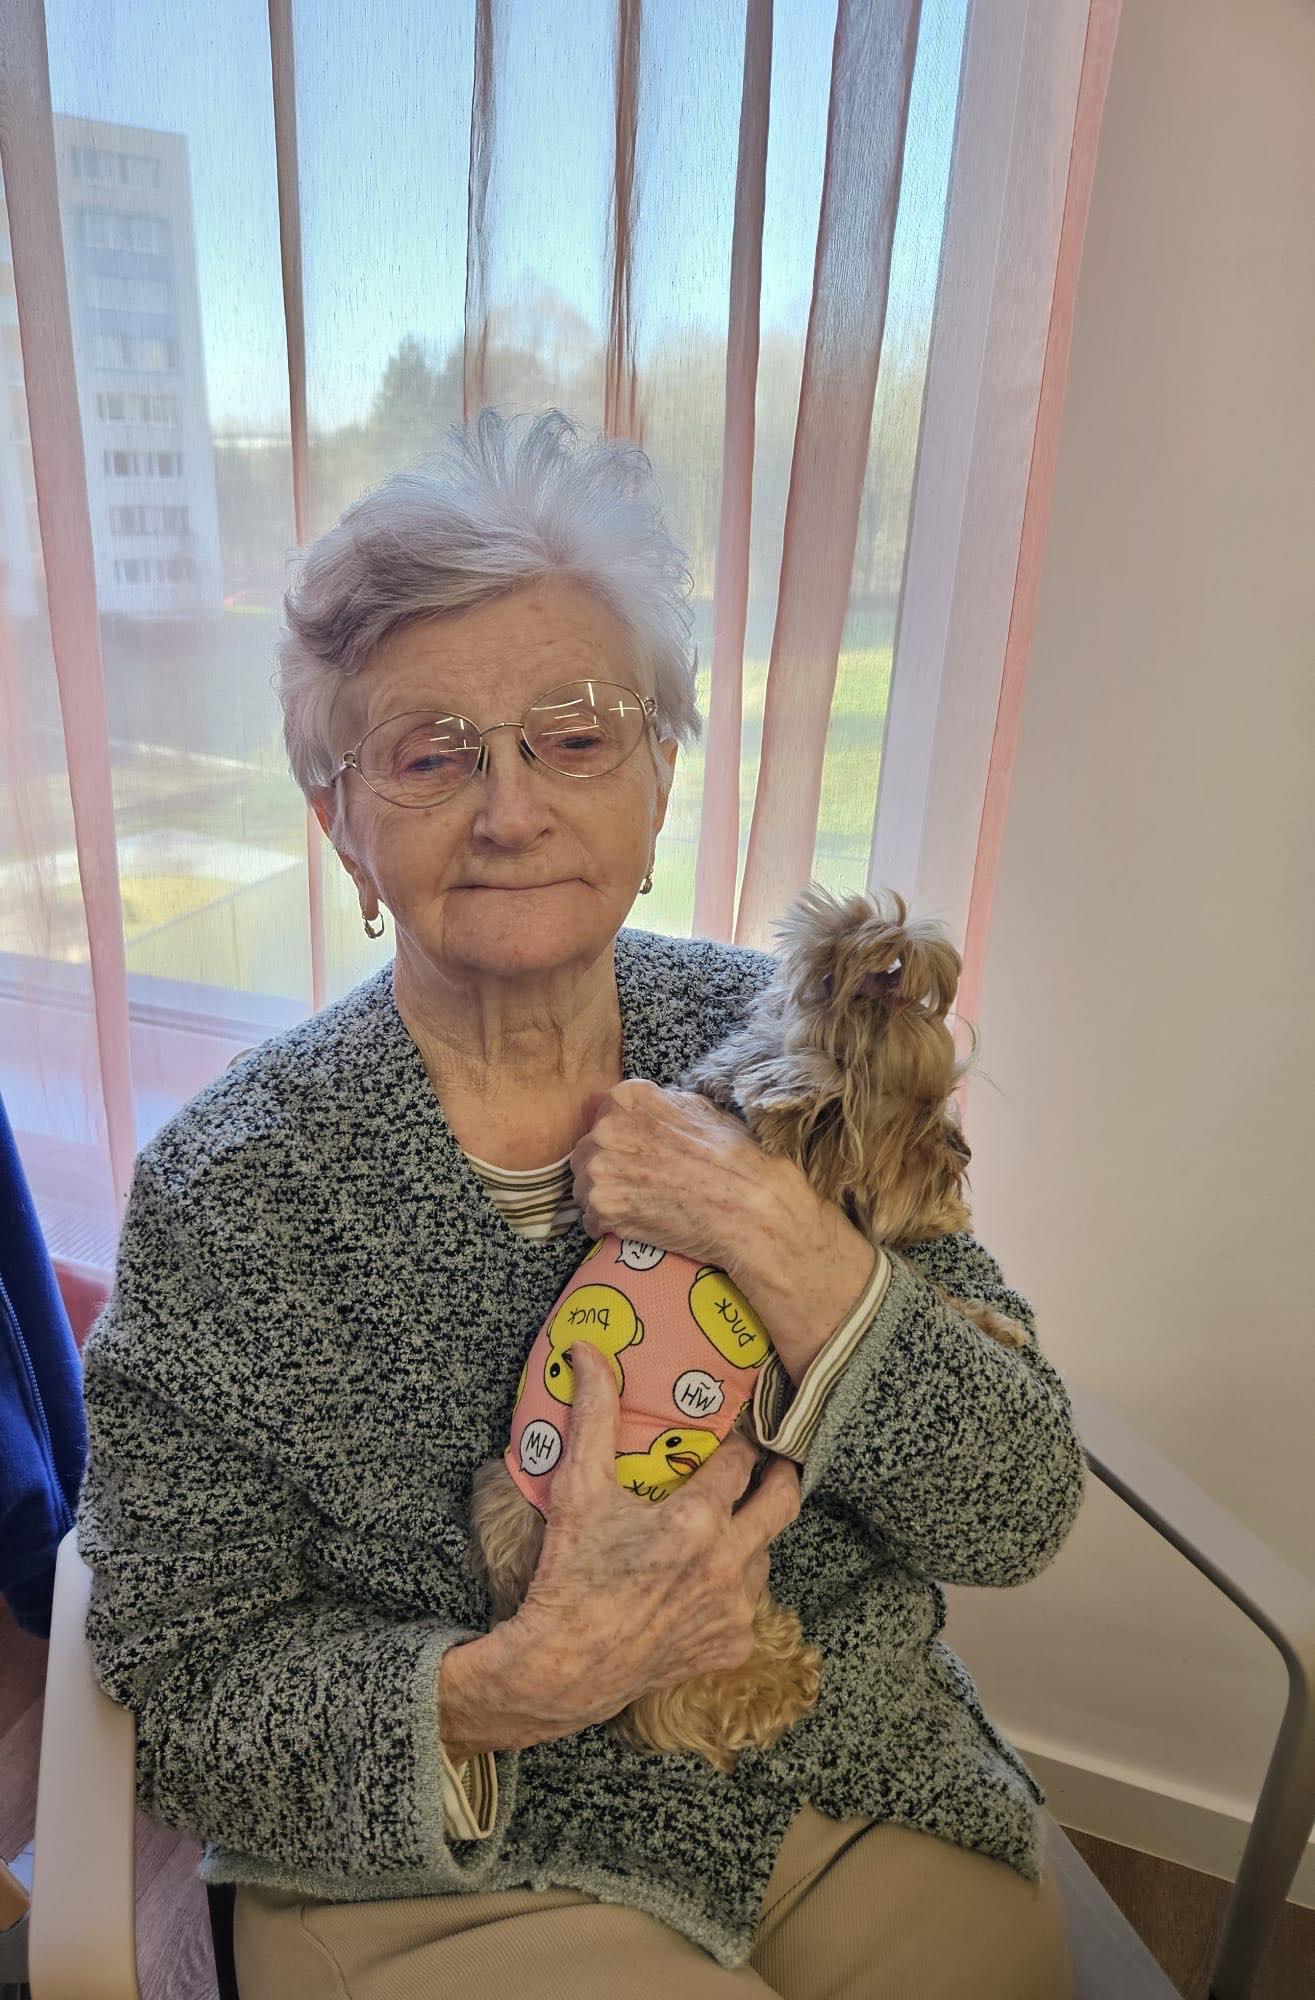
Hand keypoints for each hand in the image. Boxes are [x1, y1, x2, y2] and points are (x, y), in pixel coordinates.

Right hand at [508, 1340, 802, 1738]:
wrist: (565, 1668)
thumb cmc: (569, 1574)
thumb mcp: (578, 1489)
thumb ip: (592, 1414)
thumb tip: (585, 1349)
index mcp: (697, 1520)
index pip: (741, 1460)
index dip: (738, 1441)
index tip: (733, 1431)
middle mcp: (728, 1563)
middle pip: (784, 1501)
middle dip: (779, 1475)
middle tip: (769, 1461)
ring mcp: (736, 1608)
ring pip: (765, 1553)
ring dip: (750, 1533)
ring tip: (725, 1522)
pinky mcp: (733, 1644)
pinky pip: (748, 1601)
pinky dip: (731, 1584)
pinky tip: (703, 1577)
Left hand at [569, 1078, 785, 1271]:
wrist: (751, 1207)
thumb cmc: (735, 1156)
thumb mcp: (698, 1108)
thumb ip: (655, 1103)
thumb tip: (622, 1103)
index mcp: (628, 1098)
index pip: (602, 1117)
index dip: (623, 1140)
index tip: (643, 1154)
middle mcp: (606, 1128)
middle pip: (587, 1151)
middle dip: (609, 1167)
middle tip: (645, 1184)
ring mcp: (600, 1169)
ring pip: (584, 1185)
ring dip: (606, 1196)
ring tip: (643, 1205)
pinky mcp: (603, 1208)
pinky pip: (592, 1219)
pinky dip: (610, 1225)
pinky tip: (641, 1223)